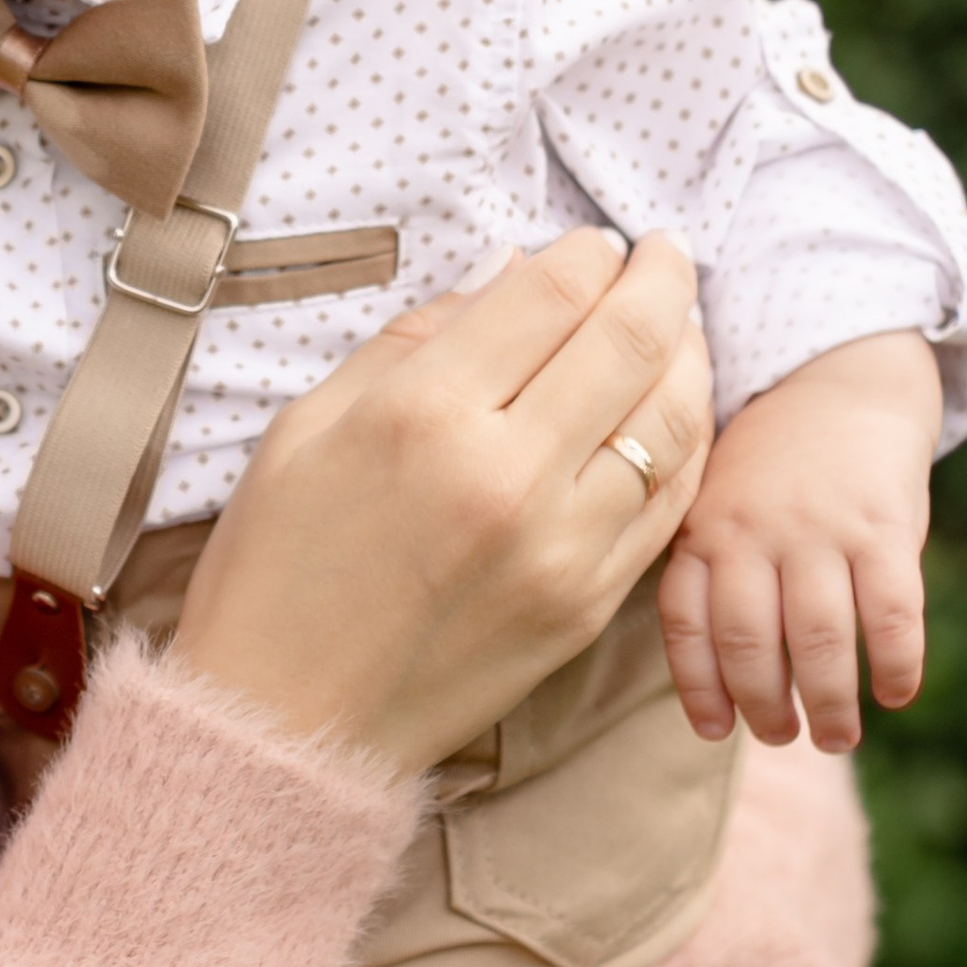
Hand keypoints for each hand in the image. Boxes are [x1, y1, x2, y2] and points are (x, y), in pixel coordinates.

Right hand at [176, 228, 712, 777]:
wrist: (285, 723)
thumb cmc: (276, 567)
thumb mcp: (306, 426)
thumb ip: (411, 341)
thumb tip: (509, 279)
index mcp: (423, 414)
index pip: (550, 294)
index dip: (587, 252)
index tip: (595, 243)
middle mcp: (505, 473)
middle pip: (629, 341)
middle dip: (662, 278)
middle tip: (666, 254)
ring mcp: (560, 546)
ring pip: (673, 419)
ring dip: (689, 354)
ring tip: (679, 325)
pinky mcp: (588, 604)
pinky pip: (671, 503)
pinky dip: (690, 443)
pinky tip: (676, 412)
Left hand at [656, 331, 939, 751]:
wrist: (839, 376)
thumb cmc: (772, 462)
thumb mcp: (716, 499)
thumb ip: (710, 567)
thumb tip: (718, 675)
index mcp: (704, 528)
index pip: (685, 621)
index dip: (698, 686)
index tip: (715, 730)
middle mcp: (753, 531)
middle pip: (748, 642)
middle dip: (764, 708)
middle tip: (782, 737)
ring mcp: (818, 528)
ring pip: (817, 640)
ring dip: (828, 703)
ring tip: (836, 737)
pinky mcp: (881, 526)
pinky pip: (890, 613)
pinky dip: (895, 664)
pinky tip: (895, 693)